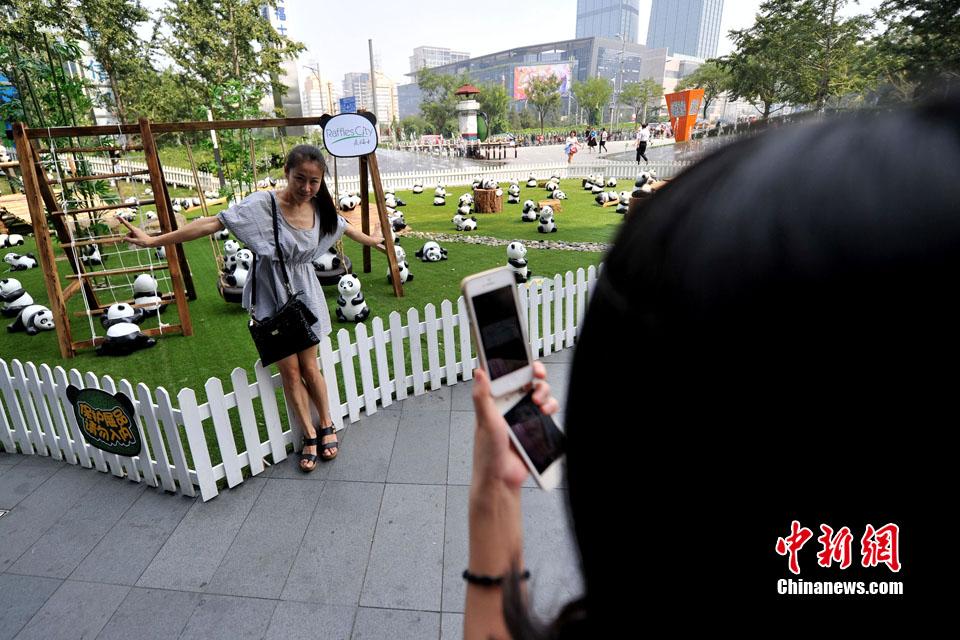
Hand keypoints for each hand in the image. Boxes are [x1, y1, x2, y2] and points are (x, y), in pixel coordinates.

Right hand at [117, 217, 154, 247]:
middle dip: (128, 238)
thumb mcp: (135, 241)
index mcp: (134, 230)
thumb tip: (124, 238)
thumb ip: (128, 240)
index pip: (127, 224)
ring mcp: (136, 232)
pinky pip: (132, 236)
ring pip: (130, 236)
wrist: (151, 242)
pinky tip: (137, 242)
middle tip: (134, 242)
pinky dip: (133, 239)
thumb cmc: (143, 242)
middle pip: (128, 233)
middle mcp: (135, 230)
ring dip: (131, 239)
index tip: (118, 216)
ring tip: (137, 242)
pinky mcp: (137, 234)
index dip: (122, 220)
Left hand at [470, 361, 558, 494]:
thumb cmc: (487, 452)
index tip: (522, 356)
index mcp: (495, 399)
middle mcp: (509, 404)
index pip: (505, 374)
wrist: (502, 479)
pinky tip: (545, 413)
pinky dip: (550, 408)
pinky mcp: (535, 426)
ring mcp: (523, 414)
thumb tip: (479, 371)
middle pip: (527, 379)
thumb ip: (482, 396)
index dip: (515, 362)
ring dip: (543, 392)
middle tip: (537, 375)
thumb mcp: (485, 421)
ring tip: (538, 402)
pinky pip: (547, 410)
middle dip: (535, 374)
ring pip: (540, 393)